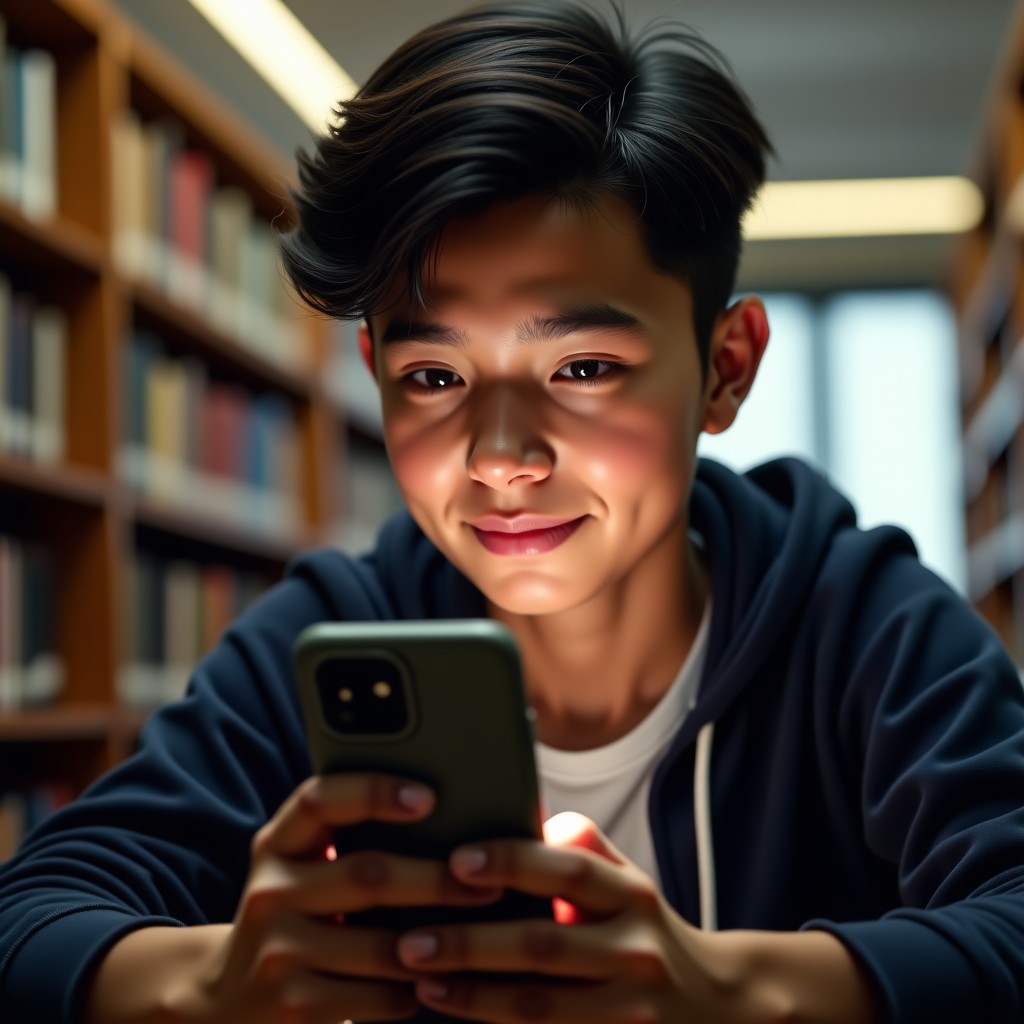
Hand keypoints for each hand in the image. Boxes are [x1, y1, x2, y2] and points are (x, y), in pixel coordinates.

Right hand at [164, 773, 500, 1022]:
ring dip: (438, 944)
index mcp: (276, 845)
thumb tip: (446, 809)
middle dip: (436, 879)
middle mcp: (270, 893)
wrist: (223, 1003)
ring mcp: (276, 954)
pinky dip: (415, 992)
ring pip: (382, 945)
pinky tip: (436, 984)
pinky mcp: (292, 1008)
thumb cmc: (293, 917)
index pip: (319, 800)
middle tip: (489, 883)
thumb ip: (344, 836)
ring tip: (479, 935)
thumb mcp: (299, 868)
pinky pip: (377, 997)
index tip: (428, 797)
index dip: (373, 791)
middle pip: (366, 874)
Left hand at [394, 811, 731, 1022]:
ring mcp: (632, 1009)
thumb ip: (583, 847)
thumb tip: (526, 808)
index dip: (511, 862)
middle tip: (412, 940)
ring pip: (541, 1005)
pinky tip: (460, 1018)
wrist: (718, 1006)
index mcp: (630, 894)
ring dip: (475, 996)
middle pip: (544, 945)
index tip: (457, 861)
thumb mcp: (628, 882)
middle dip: (472, 943)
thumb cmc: (647, 931)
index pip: (567, 870)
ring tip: (423, 983)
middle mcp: (635, 949)